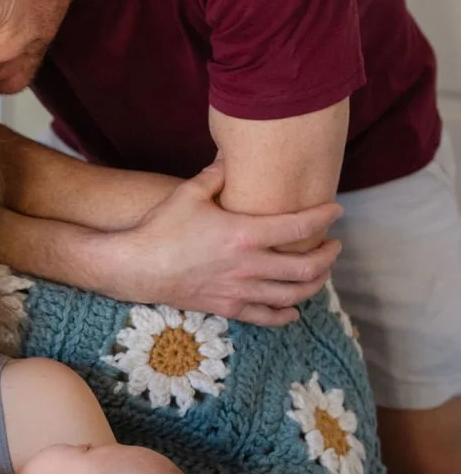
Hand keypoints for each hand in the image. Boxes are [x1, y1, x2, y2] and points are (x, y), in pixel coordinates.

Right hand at [118, 161, 341, 325]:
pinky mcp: (228, 307)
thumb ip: (217, 175)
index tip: (335, 211)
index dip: (324, 218)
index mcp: (245, 234)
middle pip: (306, 267)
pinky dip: (285, 315)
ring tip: (321, 273)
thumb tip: (233, 156)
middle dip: (327, 256)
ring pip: (292, 295)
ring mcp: (240, 290)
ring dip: (314, 285)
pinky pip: (266, 317)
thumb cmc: (162, 228)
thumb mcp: (189, 192)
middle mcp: (249, 266)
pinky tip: (293, 310)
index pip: (299, 227)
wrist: (137, 267)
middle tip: (334, 245)